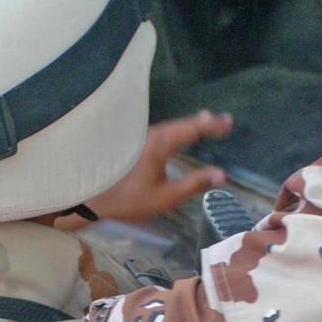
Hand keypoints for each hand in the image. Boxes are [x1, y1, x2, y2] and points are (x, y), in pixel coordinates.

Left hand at [76, 110, 231, 226]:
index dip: (213, 125)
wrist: (92, 197)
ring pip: (171, 127)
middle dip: (204, 123)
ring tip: (206, 124)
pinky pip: (162, 132)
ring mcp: (141, 138)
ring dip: (189, 126)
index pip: (193, 128)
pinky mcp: (135, 145)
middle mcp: (152, 134)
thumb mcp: (166, 196)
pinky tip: (179, 137)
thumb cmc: (129, 198)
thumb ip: (194, 183)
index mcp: (162, 143)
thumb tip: (221, 175)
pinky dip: (176, 132)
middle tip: (223, 122)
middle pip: (182, 124)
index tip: (228, 124)